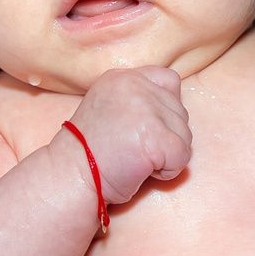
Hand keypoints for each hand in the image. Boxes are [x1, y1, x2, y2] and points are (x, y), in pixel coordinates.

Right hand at [68, 66, 190, 202]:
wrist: (70, 178)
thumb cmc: (90, 153)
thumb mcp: (109, 109)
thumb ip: (138, 99)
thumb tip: (173, 109)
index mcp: (121, 78)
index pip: (169, 80)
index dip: (165, 108)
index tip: (145, 128)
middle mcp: (134, 86)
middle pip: (179, 111)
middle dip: (165, 136)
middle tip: (133, 149)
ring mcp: (144, 109)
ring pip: (184, 134)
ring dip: (166, 155)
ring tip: (136, 159)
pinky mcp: (154, 135)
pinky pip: (182, 156)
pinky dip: (168, 171)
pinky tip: (143, 170)